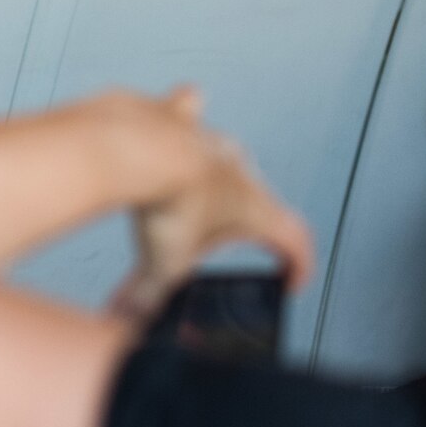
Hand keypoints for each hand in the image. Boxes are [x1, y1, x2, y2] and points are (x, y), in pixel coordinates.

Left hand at [106, 88, 314, 320]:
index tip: (289, 280)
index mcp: (255, 207)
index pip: (294, 239)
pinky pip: (188, 110)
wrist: (139, 147)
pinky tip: (187, 103)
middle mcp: (241, 169)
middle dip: (244, 224)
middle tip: (225, 241)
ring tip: (206, 187)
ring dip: (219, 173)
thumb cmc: (165, 199)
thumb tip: (128, 322)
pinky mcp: (177, 117)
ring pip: (225, 154)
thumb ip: (149, 299)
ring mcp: (210, 139)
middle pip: (256, 199)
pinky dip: (187, 113)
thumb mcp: (163, 265)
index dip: (297, 265)